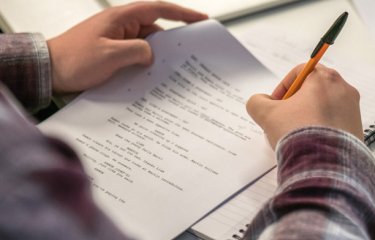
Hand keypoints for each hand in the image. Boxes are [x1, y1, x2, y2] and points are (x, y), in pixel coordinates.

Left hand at [47, 1, 207, 92]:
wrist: (49, 70)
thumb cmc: (74, 59)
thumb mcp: (110, 55)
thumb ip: (137, 51)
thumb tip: (151, 55)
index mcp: (122, 18)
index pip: (158, 9)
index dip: (182, 13)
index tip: (200, 19)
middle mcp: (121, 26)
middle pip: (155, 29)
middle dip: (172, 41)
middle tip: (189, 54)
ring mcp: (117, 39)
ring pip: (146, 44)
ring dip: (157, 56)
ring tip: (170, 70)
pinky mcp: (113, 52)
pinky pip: (135, 54)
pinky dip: (144, 63)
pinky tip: (149, 75)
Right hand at [247, 64, 362, 148]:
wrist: (323, 164)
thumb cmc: (297, 132)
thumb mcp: (266, 114)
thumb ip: (257, 102)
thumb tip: (260, 101)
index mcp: (323, 79)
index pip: (300, 72)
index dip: (283, 86)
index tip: (275, 103)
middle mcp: (343, 89)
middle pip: (313, 89)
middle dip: (295, 102)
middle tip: (284, 118)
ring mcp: (352, 110)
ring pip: (324, 106)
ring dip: (307, 115)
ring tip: (295, 133)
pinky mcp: (356, 128)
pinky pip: (334, 122)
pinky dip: (320, 127)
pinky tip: (308, 141)